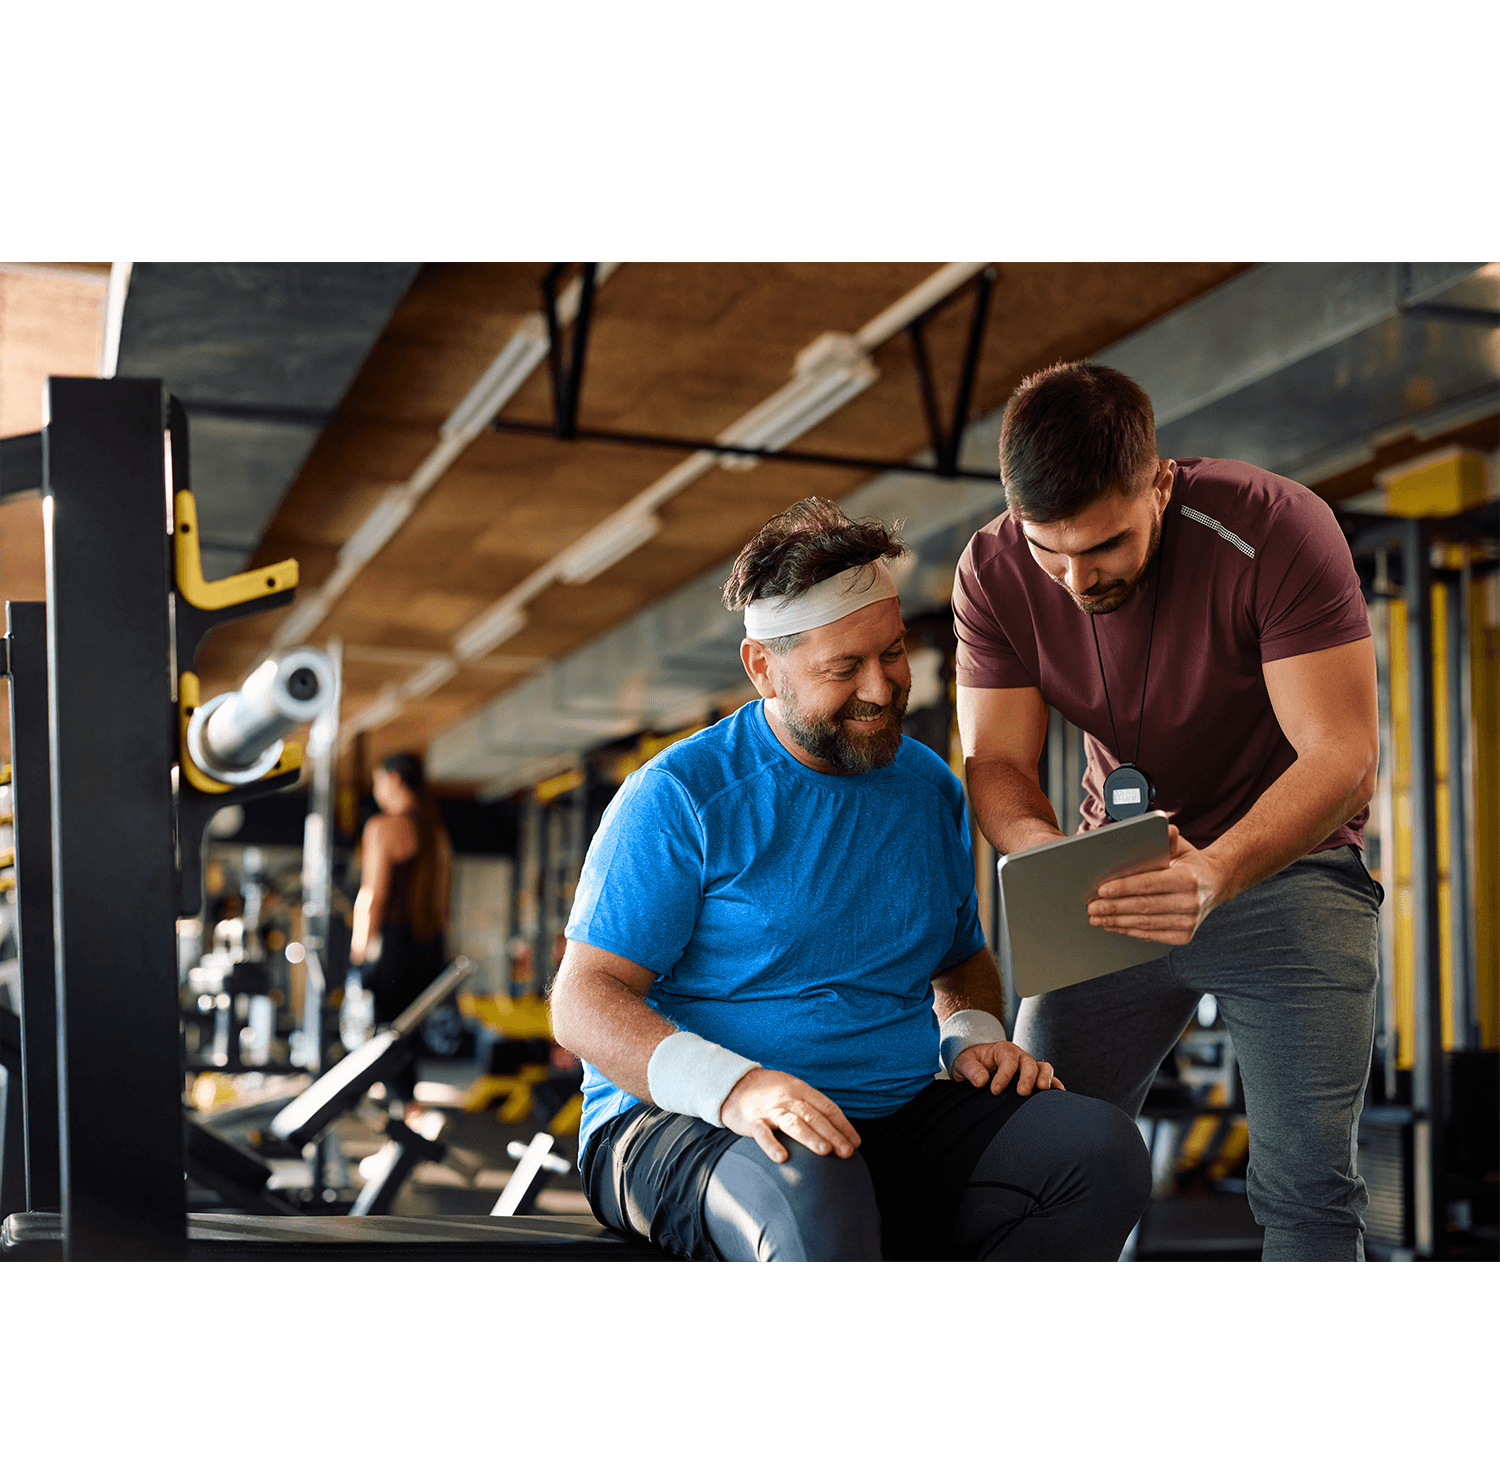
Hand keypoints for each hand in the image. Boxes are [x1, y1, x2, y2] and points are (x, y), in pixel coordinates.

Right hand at [719, 1068, 860, 1163]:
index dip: (843, 1125)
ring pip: (792, 1123)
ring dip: (810, 1137)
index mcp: (801, 1090)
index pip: (827, 1107)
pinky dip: (772, 1145)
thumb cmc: (769, 1092)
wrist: (733, 1084)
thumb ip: (811, 1107)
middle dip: (833, 1134)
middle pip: (814, 1116)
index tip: (856, 1142)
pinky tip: (782, 1158)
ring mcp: (769, 1110)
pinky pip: (762, 1133)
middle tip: (847, 1153)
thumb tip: (838, 1130)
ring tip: (825, 1151)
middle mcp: (787, 1099)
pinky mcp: (751, 1121)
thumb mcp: (793, 1090)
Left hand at [950, 1041, 1063, 1094]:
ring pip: (1043, 1068)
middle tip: (1022, 1092)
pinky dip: (1055, 1084)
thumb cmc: (969, 1062)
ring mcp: (1028, 1066)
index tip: (995, 1091)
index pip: (1007, 1060)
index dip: (1003, 1075)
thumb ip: (971, 1069)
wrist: (975, 1063)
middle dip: (1028, 1077)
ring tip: (1043, 1090)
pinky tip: (1060, 1094)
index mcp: (1002, 1050)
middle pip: (1029, 1063)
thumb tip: (982, 1081)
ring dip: (1045, 1078)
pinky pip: (1049, 1078)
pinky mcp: (1033, 1077)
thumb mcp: (964, 1062)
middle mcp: (1018, 1056)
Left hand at [1088, 826, 1222, 944]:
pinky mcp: (1184, 936)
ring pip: (1145, 923)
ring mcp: (1189, 922)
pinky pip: (1151, 935)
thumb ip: (1168, 838)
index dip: (1123, 888)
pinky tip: (1114, 926)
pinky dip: (1130, 931)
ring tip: (1097, 918)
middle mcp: (1191, 902)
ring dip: (1117, 922)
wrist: (1215, 884)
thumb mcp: (1181, 847)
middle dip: (1113, 907)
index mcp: (1188, 879)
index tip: (1101, 890)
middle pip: (1144, 906)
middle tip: (1091, 907)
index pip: (1149, 884)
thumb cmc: (1189, 863)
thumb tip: (1164, 825)